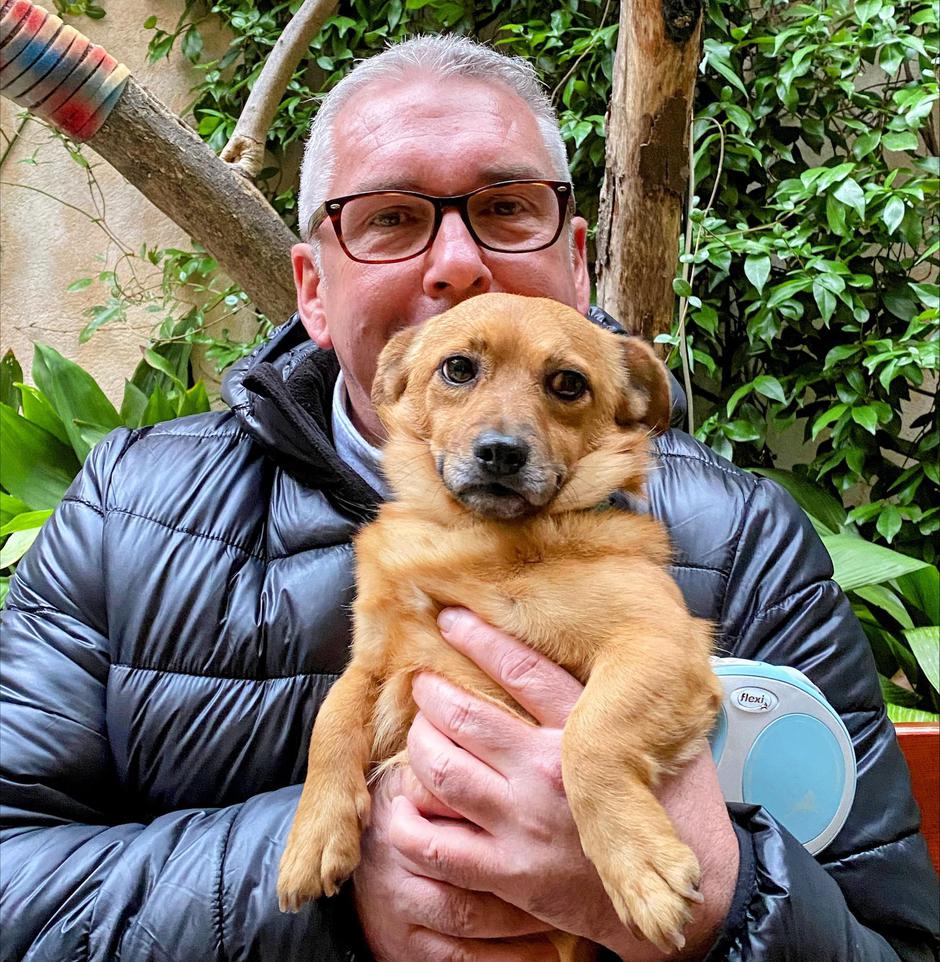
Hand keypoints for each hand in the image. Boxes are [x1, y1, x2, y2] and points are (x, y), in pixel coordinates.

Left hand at [389, 608, 739, 960]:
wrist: (685, 899)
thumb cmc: (675, 812)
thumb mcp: (668, 739)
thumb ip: (626, 701)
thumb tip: (608, 647)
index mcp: (585, 734)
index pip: (519, 670)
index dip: (479, 638)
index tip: (451, 619)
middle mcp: (547, 774)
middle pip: (466, 716)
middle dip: (433, 692)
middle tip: (422, 681)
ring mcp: (522, 825)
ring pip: (442, 769)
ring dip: (419, 743)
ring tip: (417, 731)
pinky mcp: (507, 873)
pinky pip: (433, 843)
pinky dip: (407, 818)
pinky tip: (405, 799)